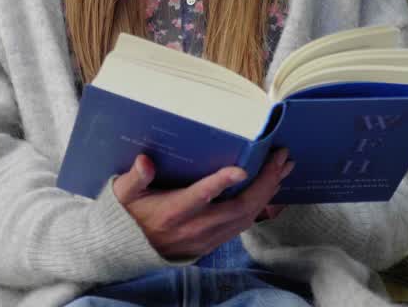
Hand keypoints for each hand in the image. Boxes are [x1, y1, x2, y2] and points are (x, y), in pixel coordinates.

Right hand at [112, 148, 293, 259]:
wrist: (128, 249)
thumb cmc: (128, 213)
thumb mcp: (124, 192)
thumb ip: (135, 176)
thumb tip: (144, 161)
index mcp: (172, 212)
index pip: (201, 197)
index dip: (221, 183)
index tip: (241, 169)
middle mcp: (194, 228)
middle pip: (238, 208)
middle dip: (264, 182)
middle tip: (281, 157)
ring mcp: (206, 238)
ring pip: (246, 217)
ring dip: (268, 192)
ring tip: (283, 168)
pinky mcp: (213, 242)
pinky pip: (243, 225)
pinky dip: (260, 206)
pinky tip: (270, 188)